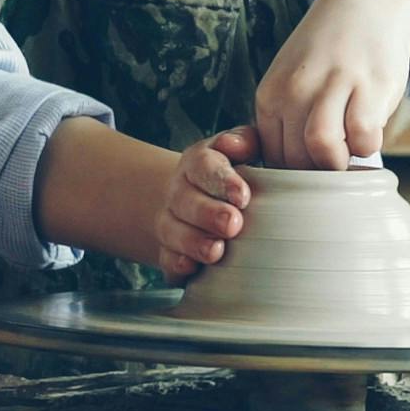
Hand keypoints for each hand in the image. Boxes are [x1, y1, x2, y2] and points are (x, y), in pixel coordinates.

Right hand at [154, 128, 255, 277]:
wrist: (192, 200)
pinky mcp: (169, 251)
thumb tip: (241, 145)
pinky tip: (190, 269)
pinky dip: (176, 265)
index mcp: (197, 163)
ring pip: (172, 231)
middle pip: (185, 200)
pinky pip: (166, 259)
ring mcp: (170, 221)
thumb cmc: (226, 176)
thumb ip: (243, 141)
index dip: (221, 180)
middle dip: (208, 214)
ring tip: (216, 251)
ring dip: (193, 242)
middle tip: (232, 224)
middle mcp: (179, 191)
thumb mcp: (236, 150)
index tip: (243, 195)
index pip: (203, 166)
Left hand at [252, 0, 409, 168]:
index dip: (296, 176)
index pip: (273, 159)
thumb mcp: (291, 83)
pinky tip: (370, 130)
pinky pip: (364, 135)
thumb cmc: (327, 56)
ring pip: (323, 148)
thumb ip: (286, 124)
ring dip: (340, 162)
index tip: (314, 170)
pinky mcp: (369, 85)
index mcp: (270, 95)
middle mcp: (296, 89)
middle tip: (337, 163)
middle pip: (297, 160)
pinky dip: (368, 146)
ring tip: (350, 150)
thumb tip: (291, 181)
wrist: (365, 7)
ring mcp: (332, 85)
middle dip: (320, 173)